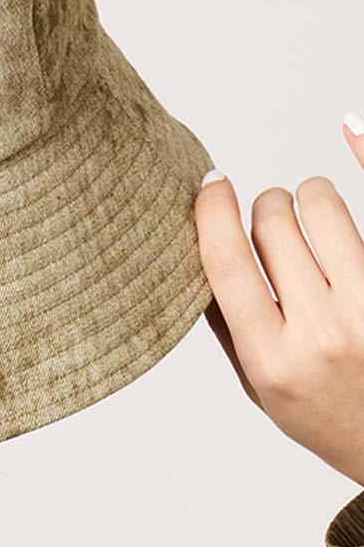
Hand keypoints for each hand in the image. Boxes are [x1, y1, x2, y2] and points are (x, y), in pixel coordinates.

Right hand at [194, 117, 363, 486]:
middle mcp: (322, 332)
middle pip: (272, 222)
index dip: (212, 210)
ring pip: (321, 203)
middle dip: (267, 210)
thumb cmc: (329, 415)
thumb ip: (228, 322)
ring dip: (309, 198)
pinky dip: (359, 156)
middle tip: (272, 224)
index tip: (211, 186)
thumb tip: (199, 245)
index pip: (226, 260)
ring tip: (313, 220)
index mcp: (271, 360)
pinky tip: (349, 132)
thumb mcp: (261, 386)